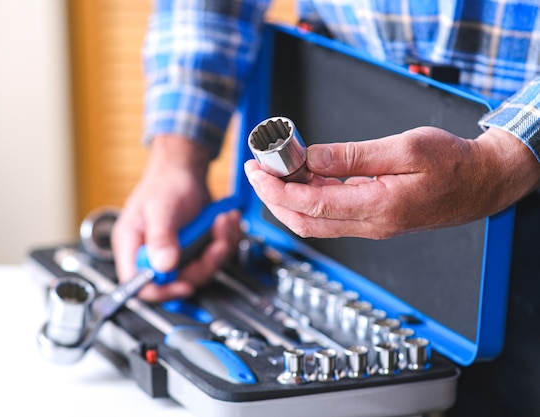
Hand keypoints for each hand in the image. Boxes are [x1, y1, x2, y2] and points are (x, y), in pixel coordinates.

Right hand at [111, 134, 240, 301]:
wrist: (186, 168)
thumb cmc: (166, 182)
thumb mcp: (161, 209)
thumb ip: (161, 238)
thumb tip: (163, 267)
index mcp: (133, 246)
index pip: (138, 284)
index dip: (161, 290)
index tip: (185, 283)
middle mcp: (152, 254)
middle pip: (177, 281)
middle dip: (204, 262)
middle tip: (217, 239)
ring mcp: (173, 253)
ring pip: (200, 271)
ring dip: (219, 248)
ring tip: (224, 222)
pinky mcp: (192, 250)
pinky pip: (212, 259)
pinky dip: (224, 240)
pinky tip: (225, 221)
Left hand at [244, 126, 539, 238]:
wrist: (482, 183)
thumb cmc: (453, 164)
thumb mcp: (404, 149)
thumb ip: (353, 156)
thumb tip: (311, 158)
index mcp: (377, 207)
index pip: (310, 205)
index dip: (276, 190)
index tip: (257, 171)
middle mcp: (370, 224)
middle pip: (304, 221)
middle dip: (272, 198)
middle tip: (257, 170)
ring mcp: (370, 225)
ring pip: (314, 221)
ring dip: (288, 199)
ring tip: (276, 170)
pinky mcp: (372, 220)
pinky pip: (331, 215)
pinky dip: (309, 198)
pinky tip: (305, 176)